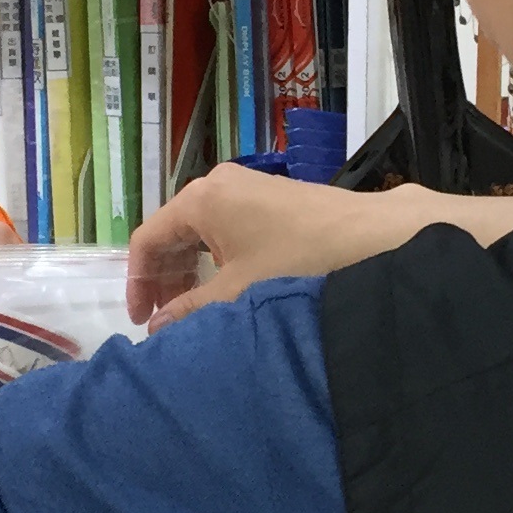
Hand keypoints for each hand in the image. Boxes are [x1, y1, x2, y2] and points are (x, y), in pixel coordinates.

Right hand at [126, 172, 512, 328]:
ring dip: (190, 273)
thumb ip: (190, 310)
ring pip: (201, 235)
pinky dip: (217, 263)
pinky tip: (226, 292)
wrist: (374, 237)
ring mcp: (248, 190)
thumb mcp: (237, 292)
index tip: (140, 321)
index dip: (137, 281)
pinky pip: (227, 232)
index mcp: (202, 199)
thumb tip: (157, 327)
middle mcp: (219, 185)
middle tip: (164, 321)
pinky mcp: (273, 201)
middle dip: (164, 278)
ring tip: (192, 313)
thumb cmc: (300, 260)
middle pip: (173, 234)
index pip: (148, 238)